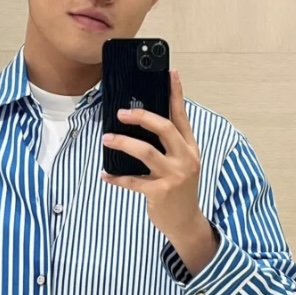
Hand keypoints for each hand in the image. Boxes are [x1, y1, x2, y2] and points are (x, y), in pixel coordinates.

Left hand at [101, 69, 218, 275]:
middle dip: (141, 117)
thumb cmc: (179, 189)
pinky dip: (116, 177)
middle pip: (164, 128)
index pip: (182, 115)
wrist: (186, 222)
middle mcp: (185, 159)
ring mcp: (174, 176)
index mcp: (190, 148)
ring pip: (145, 152)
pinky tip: (105, 174)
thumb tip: (144, 122)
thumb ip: (169, 145)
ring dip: (123, 143)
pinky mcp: (160, 193)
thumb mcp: (182, 164)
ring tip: (106, 138)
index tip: (170, 72)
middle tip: (121, 113)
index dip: (176, 93)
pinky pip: (132, 181)